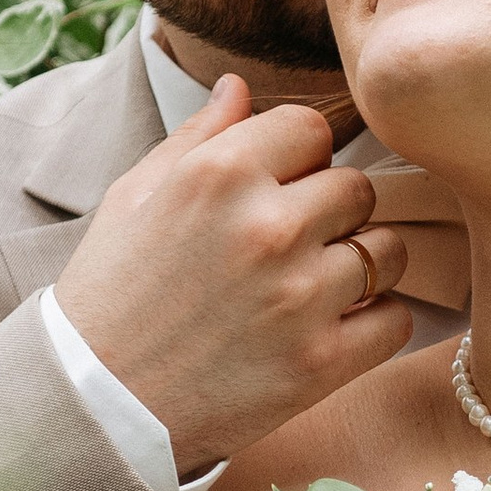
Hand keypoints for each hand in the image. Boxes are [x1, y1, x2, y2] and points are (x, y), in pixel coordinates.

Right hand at [52, 77, 413, 480]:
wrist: (95, 404)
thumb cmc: (111, 293)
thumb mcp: (136, 197)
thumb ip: (197, 137)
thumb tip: (241, 86)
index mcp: (220, 173)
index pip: (312, 128)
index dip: (298, 157)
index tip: (279, 187)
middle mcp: (269, 226)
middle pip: (358, 187)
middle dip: (332, 211)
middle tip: (292, 245)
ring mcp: (301, 296)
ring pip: (387, 251)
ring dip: (359, 266)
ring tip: (311, 288)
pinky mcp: (322, 361)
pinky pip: (396, 319)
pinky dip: (373, 324)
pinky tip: (328, 329)